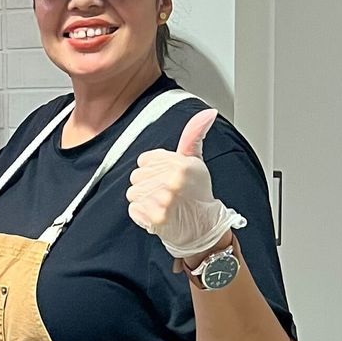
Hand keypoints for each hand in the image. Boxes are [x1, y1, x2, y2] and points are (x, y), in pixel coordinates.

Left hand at [125, 109, 246, 258]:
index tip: (167, 177)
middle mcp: (174, 180)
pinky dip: (142, 215)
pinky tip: (158, 214)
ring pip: (133, 193)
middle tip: (166, 193)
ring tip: (162, 204)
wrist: (202, 227)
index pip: (144, 160)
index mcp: (182, 163)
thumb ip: (193, 136)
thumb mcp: (196, 161)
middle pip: (136, 176)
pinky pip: (134, 209)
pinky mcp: (156, 217)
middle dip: (148, 184)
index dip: (153, 169)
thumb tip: (208, 113)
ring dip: (144, 200)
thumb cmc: (197, 194)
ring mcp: (165, 200)